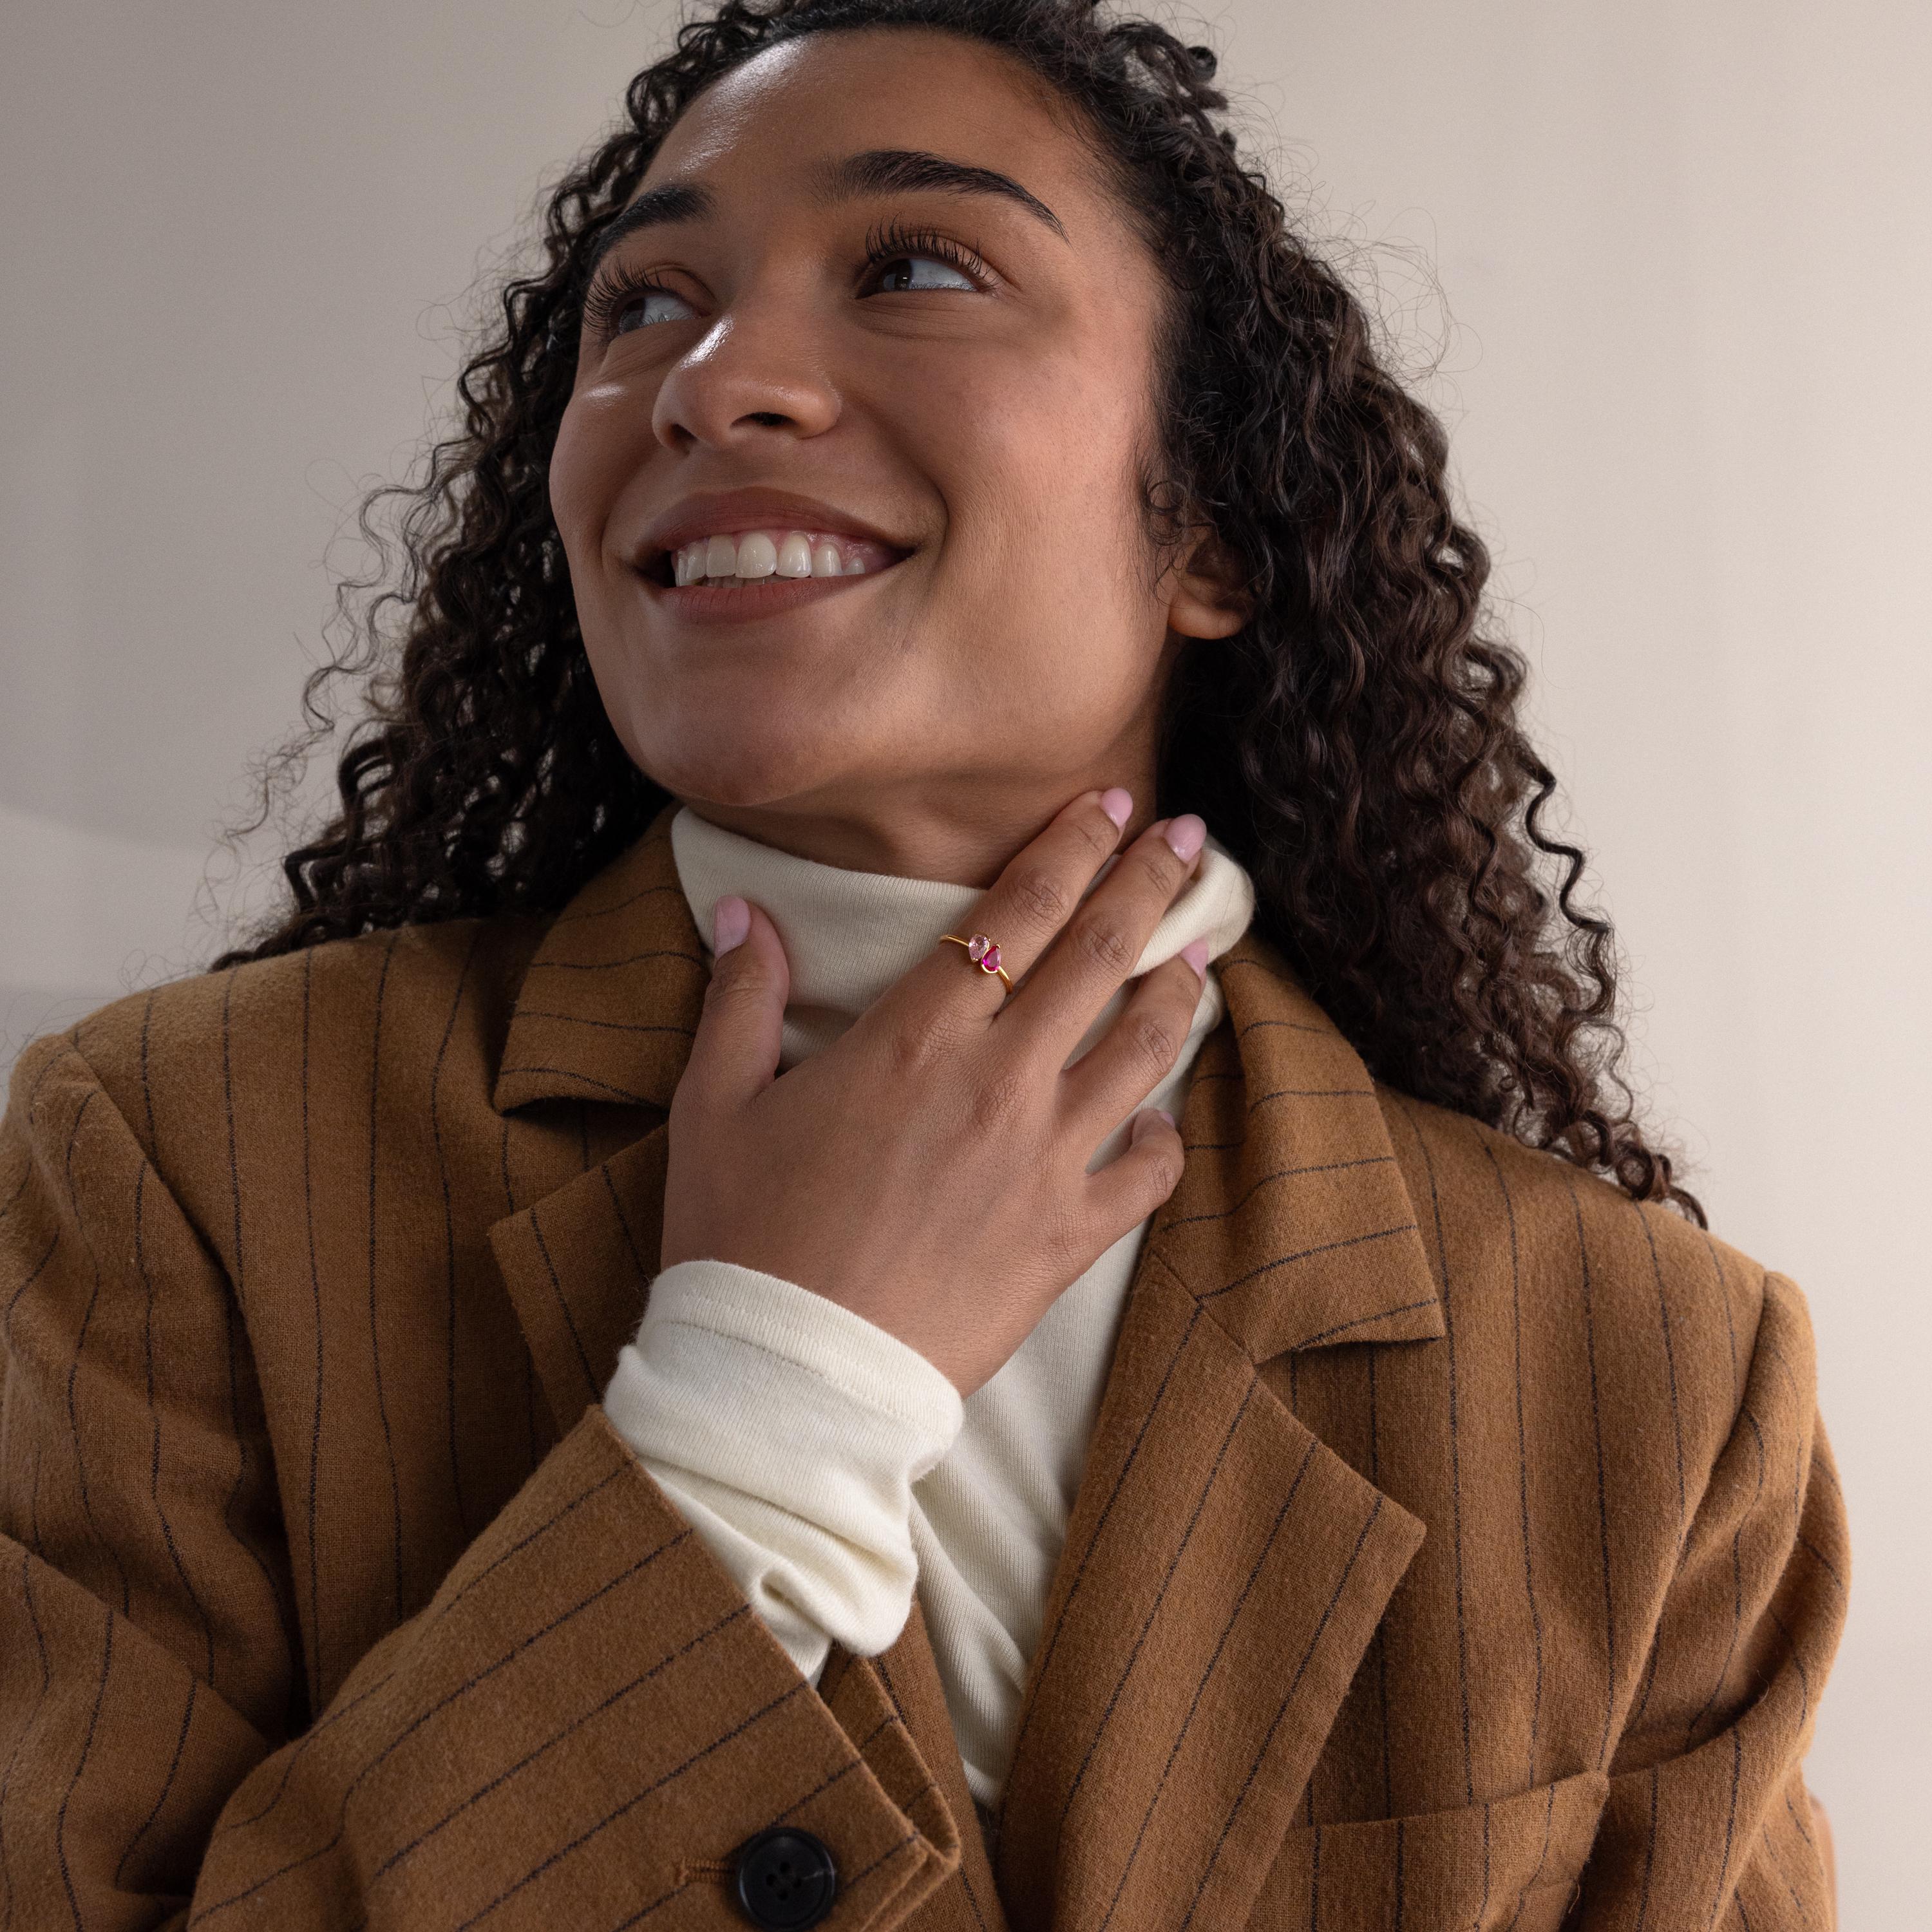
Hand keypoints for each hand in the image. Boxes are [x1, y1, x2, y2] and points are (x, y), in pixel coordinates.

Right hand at [658, 789, 1211, 1397]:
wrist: (789, 1380)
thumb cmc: (742, 1237)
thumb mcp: (713, 1105)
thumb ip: (739, 997)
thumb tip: (743, 909)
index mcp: (914, 1040)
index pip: (1014, 913)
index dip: (1068, 848)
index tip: (1107, 803)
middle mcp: (996, 1084)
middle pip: (1097, 957)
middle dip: (1149, 883)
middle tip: (1190, 837)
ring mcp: (1043, 1162)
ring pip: (1142, 1050)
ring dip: (1179, 989)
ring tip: (1204, 948)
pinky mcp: (1066, 1240)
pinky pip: (1145, 1177)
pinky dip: (1164, 1140)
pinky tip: (1161, 1119)